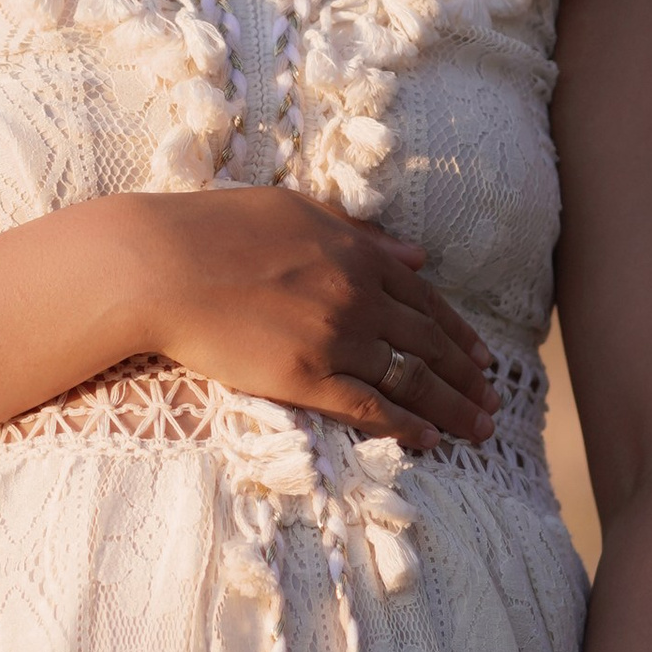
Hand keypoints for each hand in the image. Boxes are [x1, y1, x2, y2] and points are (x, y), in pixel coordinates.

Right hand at [119, 189, 496, 454]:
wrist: (159, 265)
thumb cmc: (215, 229)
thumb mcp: (296, 211)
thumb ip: (360, 233)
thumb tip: (417, 253)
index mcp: (358, 253)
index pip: (426, 300)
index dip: (459, 334)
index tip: (482, 359)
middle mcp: (358, 295)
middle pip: (430, 344)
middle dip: (468, 378)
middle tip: (493, 402)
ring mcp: (335, 338)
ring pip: (412, 379)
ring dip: (453, 408)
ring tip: (479, 431)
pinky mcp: (306, 377)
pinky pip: (370, 408)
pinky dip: (406, 426)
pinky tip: (430, 441)